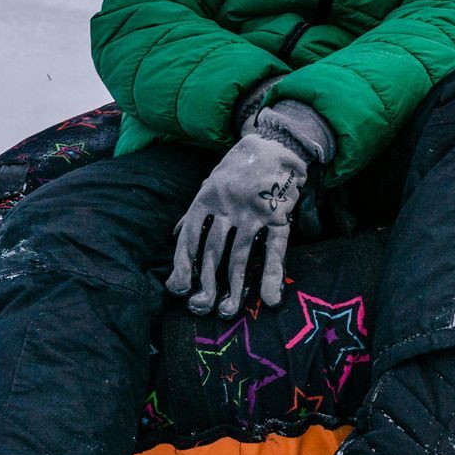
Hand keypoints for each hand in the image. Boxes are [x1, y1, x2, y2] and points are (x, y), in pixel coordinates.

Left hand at [167, 134, 308, 315]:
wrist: (276, 143)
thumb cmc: (240, 167)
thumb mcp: (211, 183)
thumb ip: (196, 213)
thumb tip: (176, 235)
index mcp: (206, 198)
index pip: (189, 237)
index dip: (182, 265)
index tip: (179, 289)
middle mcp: (226, 207)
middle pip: (212, 252)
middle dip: (206, 283)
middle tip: (201, 307)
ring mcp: (253, 213)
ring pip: (239, 256)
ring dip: (234, 287)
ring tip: (228, 311)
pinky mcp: (278, 216)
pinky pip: (273, 249)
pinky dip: (271, 274)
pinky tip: (269, 297)